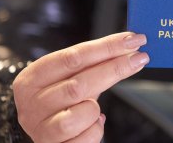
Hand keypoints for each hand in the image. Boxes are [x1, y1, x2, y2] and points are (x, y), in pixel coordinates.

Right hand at [13, 32, 148, 142]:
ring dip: (95, 108)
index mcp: (32, 79)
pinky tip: (92, 123)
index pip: (73, 57)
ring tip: (94, 107)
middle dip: (115, 68)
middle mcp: (32, 104)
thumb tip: (129, 47)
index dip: (106, 47)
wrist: (42, 130)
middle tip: (140, 58)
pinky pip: (87, 138)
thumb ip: (92, 63)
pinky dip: (96, 128)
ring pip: (81, 113)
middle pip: (79, 83)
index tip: (132, 40)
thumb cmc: (58, 100)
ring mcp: (41, 129)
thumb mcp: (67, 77)